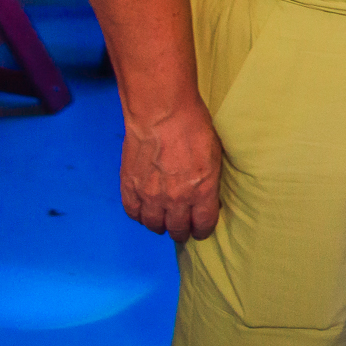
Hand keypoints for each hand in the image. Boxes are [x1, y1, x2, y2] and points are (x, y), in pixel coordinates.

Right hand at [120, 104, 222, 239]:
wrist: (162, 113)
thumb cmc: (194, 128)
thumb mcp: (215, 156)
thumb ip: (209, 182)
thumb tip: (207, 197)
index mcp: (201, 192)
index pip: (203, 225)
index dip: (202, 231)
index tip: (201, 230)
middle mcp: (175, 200)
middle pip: (177, 229)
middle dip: (182, 231)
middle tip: (182, 229)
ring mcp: (150, 196)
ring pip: (153, 225)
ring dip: (160, 225)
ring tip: (163, 221)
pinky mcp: (130, 187)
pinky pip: (133, 212)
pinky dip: (139, 215)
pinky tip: (144, 212)